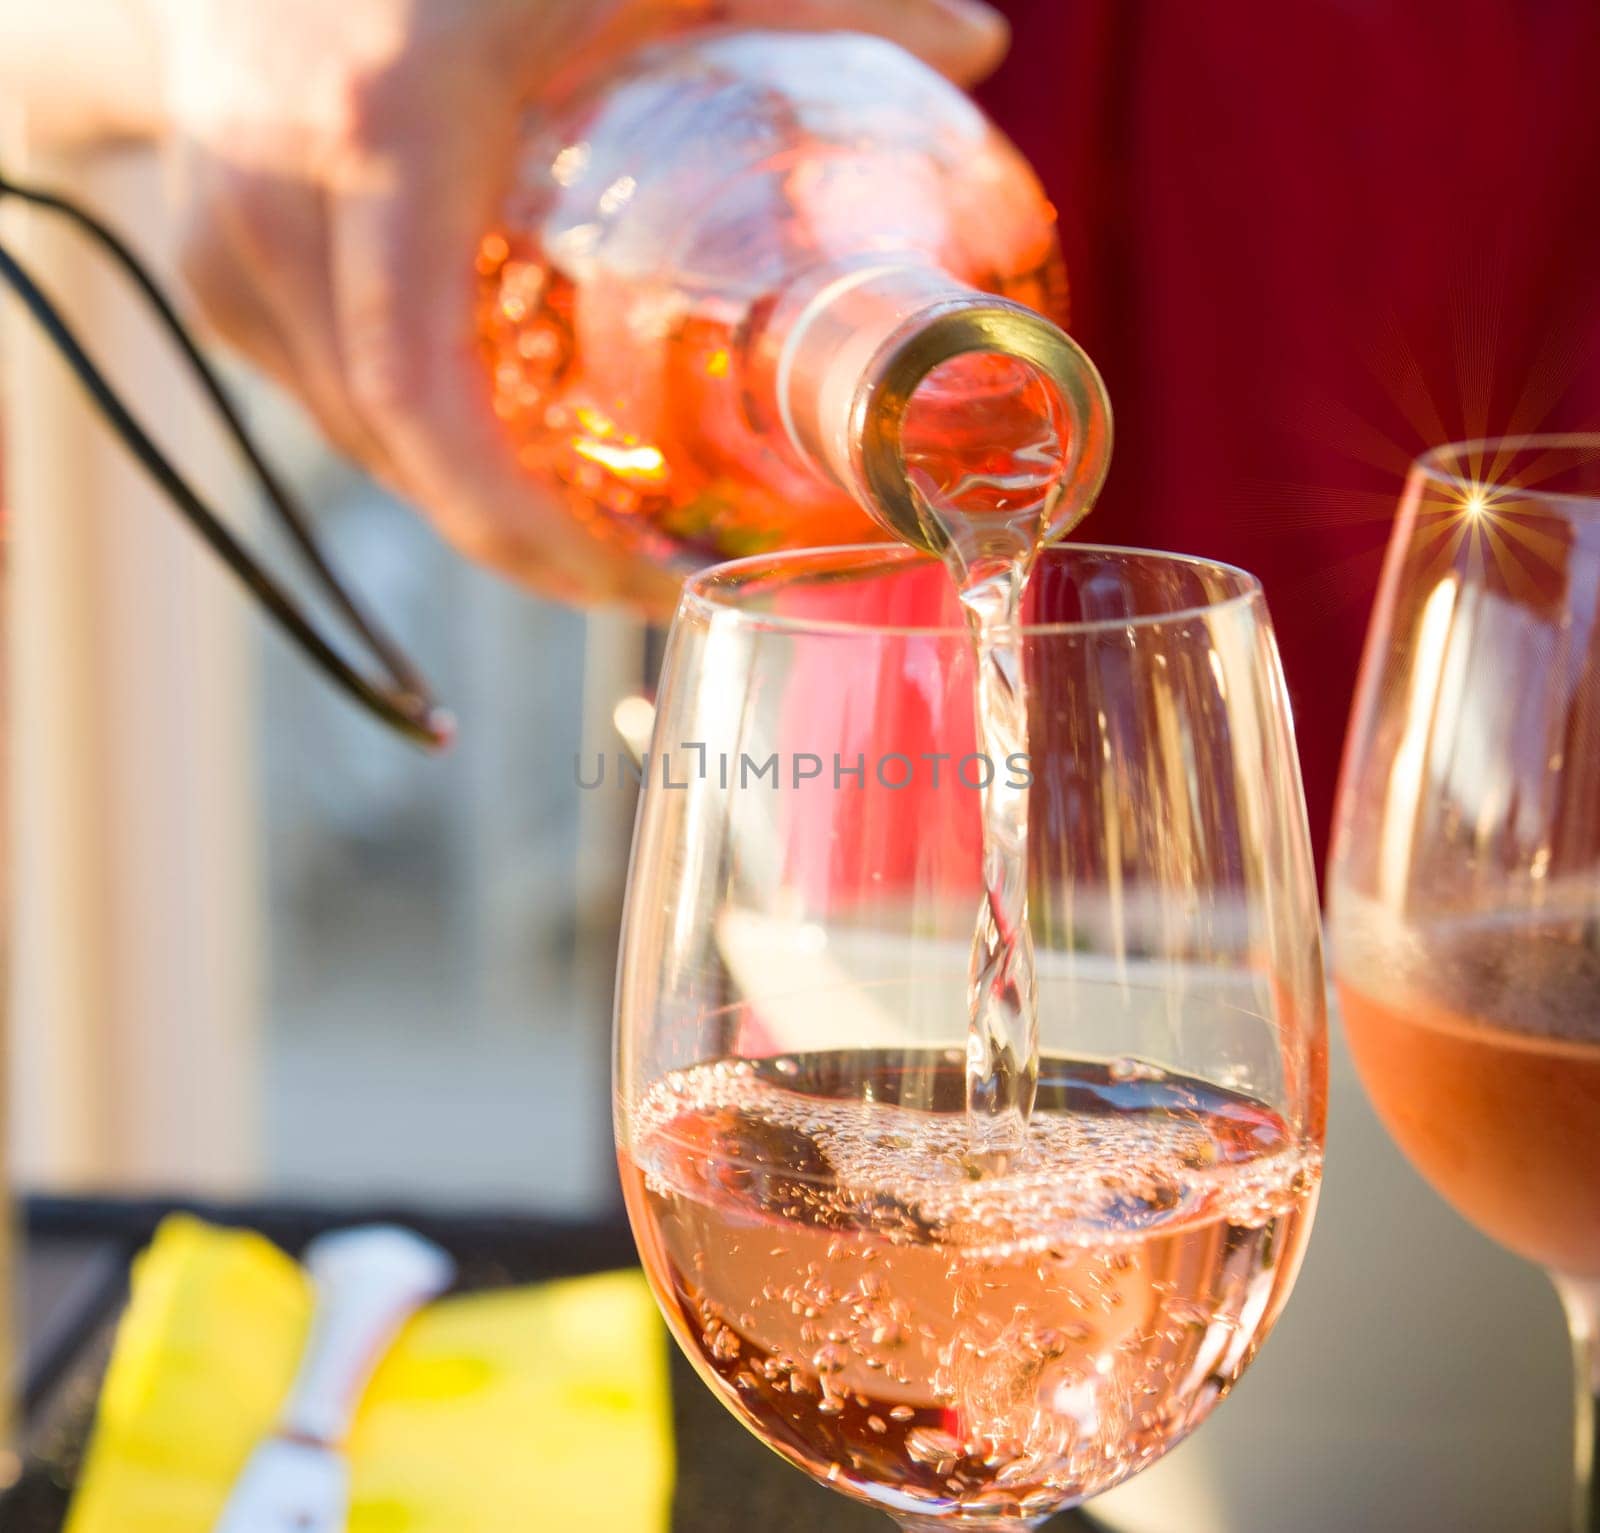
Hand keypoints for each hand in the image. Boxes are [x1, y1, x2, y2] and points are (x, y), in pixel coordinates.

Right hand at [150, 0, 1008, 610]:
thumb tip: (976, 46)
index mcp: (385, 135)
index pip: (426, 396)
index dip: (522, 528)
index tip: (632, 580)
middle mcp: (278, 213)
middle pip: (406, 453)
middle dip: (532, 544)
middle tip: (652, 577)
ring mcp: (225, 255)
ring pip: (371, 445)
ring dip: (483, 504)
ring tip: (602, 530)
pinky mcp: (214, 278)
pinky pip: (338, 405)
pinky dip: (429, 445)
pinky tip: (514, 445)